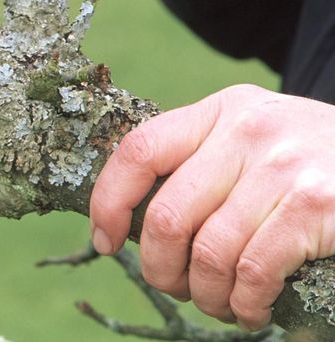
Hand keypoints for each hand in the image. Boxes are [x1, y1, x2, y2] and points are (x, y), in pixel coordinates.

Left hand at [90, 84, 334, 330]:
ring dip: (207, 295)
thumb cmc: (311, 160)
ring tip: (220, 304)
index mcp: (219, 111)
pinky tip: (252, 309)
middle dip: (161, 268)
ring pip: (208, 253)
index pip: (139, 151)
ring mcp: (281, 167)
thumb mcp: (252, 138)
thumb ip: (201, 161)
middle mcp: (246, 131)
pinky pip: (252, 272)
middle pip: (167, 215)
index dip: (109, 202)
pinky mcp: (314, 205)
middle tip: (177, 287)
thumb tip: (134, 220)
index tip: (105, 241)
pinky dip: (244, 304)